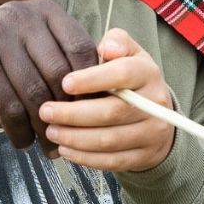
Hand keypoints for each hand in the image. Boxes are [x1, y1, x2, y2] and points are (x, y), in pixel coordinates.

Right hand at [0, 0, 98, 153]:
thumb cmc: (15, 77)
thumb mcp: (47, 63)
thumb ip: (77, 69)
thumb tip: (116, 96)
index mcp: (44, 12)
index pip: (81, 48)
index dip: (92, 85)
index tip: (96, 113)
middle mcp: (18, 16)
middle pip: (59, 73)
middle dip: (70, 112)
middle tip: (75, 136)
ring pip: (35, 94)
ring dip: (47, 129)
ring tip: (52, 147)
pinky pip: (11, 108)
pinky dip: (21, 132)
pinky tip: (24, 141)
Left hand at [36, 28, 175, 171]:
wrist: (158, 115)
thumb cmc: (131, 79)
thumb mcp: (128, 53)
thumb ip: (116, 42)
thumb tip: (107, 48)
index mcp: (147, 74)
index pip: (122, 75)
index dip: (92, 79)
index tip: (64, 83)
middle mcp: (155, 104)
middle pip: (111, 112)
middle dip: (73, 114)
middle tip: (45, 112)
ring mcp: (152, 133)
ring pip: (109, 140)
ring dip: (75, 138)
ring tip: (50, 131)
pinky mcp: (144, 156)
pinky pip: (113, 161)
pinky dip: (86, 158)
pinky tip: (65, 149)